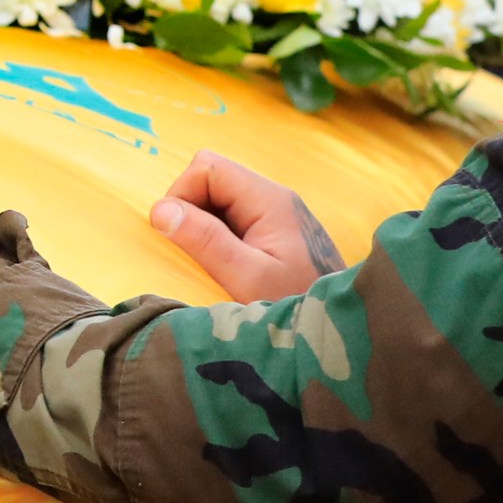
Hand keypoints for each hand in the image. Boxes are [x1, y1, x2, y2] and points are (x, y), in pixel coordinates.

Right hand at [149, 151, 345, 301]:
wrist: (342, 333)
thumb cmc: (297, 306)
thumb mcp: (247, 278)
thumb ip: (205, 240)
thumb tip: (160, 209)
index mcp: (269, 200)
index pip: (207, 168)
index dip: (182, 196)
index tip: (176, 237)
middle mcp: (274, 198)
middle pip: (213, 177)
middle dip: (191, 209)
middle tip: (195, 253)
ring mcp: (276, 214)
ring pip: (220, 198)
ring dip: (204, 226)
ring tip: (214, 264)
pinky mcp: (276, 233)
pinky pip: (233, 218)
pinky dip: (219, 237)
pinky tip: (229, 267)